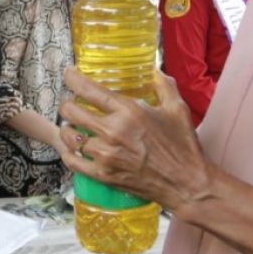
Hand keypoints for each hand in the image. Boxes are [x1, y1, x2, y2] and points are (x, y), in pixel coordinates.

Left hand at [58, 68, 209, 213]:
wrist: (185, 183)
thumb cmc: (183, 145)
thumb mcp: (177, 109)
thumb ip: (164, 85)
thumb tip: (154, 70)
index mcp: (129, 111)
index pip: (88, 89)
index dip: (72, 78)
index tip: (69, 74)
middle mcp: (113, 131)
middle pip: (71, 111)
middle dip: (67, 104)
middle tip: (71, 105)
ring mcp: (106, 155)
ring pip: (68, 136)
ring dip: (67, 129)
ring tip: (71, 127)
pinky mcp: (104, 175)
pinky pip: (73, 162)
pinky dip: (68, 153)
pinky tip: (71, 149)